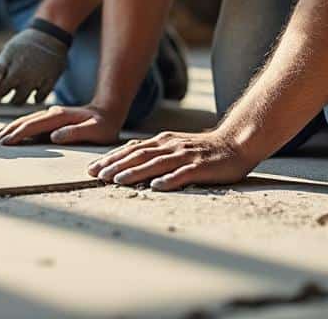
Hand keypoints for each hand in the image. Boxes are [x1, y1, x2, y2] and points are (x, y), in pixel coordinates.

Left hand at [0, 27, 69, 115]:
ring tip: (16, 92)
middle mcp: (19, 71)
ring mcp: (35, 76)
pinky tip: (33, 91)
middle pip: (2, 96)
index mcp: (5, 63)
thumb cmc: (23, 47)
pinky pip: (39, 99)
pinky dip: (35, 97)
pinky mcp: (49, 80)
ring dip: (16, 100)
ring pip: (20, 101)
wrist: (49, 35)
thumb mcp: (7, 55)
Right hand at [0, 104, 121, 145]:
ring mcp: (52, 114)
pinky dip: (20, 126)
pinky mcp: (52, 119)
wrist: (108, 112)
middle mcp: (53, 113)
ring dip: (12, 127)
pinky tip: (13, 131)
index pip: (35, 125)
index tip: (7, 141)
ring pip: (27, 120)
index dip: (19, 133)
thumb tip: (54, 136)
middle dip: (11, 130)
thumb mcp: (95, 131)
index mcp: (60, 117)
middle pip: (27, 121)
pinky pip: (32, 122)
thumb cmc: (104, 126)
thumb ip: (76, 133)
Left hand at [86, 129, 255, 191]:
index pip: (132, 150)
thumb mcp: (174, 146)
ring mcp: (185, 156)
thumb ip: (154, 152)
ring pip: (156, 164)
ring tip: (117, 180)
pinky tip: (156, 186)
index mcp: (163, 141)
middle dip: (116, 165)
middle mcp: (170, 146)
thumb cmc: (202, 149)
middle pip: (139, 155)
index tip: (92, 169)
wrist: (235, 143)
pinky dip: (169, 180)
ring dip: (135, 172)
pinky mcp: (200, 166)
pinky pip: (183, 174)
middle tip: (96, 175)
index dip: (111, 159)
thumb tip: (129, 162)